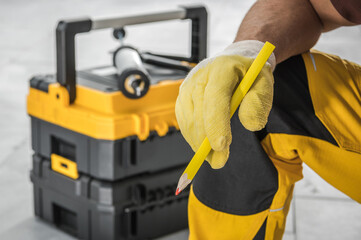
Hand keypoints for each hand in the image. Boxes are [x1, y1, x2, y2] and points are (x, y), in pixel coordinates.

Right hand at [175, 40, 275, 168]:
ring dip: (198, 143)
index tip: (221, 146)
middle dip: (208, 141)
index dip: (216, 123)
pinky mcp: (181, 97)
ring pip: (188, 120)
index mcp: (221, 69)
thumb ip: (259, 102)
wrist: (232, 62)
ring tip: (213, 159)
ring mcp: (187, 86)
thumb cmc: (249, 75)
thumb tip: (251, 125)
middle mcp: (199, 76)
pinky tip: (203, 147)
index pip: (215, 98)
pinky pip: (184, 121)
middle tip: (220, 161)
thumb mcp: (264, 83)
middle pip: (199, 113)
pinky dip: (192, 137)